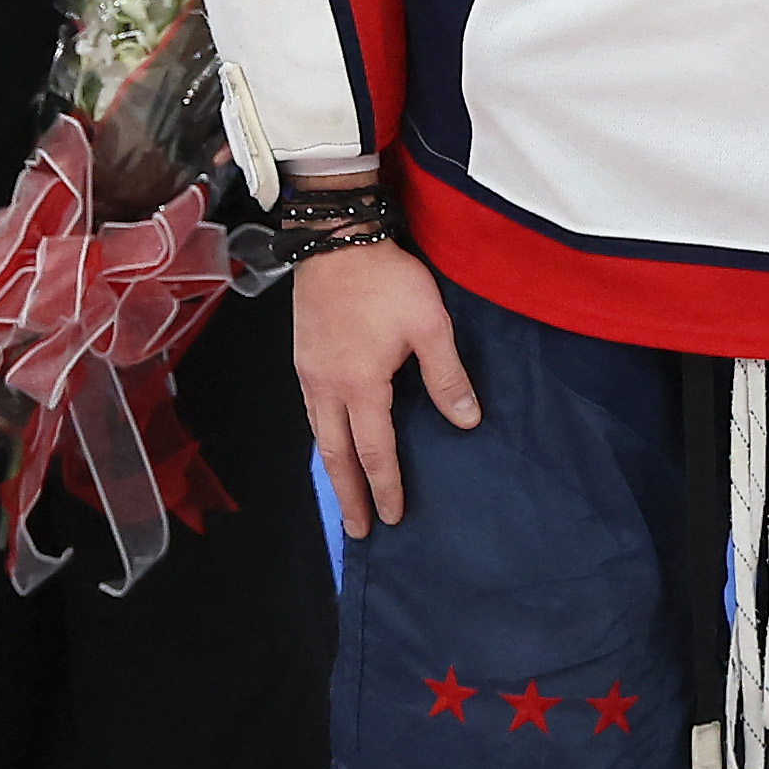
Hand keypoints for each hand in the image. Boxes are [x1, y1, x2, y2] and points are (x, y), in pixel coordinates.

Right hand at [294, 236, 475, 537]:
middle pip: (336, 456)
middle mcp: (327, 388)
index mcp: (360, 386)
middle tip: (357, 530)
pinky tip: (330, 441)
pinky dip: (322, 439)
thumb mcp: (430, 325)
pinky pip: (311, 413)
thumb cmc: (386, 280)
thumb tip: (466, 420)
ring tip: (343, 494)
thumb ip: (447, 376)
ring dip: (332, 470)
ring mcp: (309, 373)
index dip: (385, 487)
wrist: (336, 239)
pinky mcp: (302, 358)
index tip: (392, 517)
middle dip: (348, 495)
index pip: (374, 451)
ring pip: (318, 436)